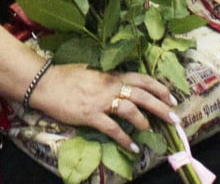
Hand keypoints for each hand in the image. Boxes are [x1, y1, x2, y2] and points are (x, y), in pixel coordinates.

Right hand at [32, 66, 179, 151]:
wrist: (45, 83)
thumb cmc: (65, 76)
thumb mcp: (91, 71)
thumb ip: (107, 78)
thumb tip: (120, 85)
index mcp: (111, 74)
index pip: (142, 79)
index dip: (159, 88)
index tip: (171, 97)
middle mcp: (110, 86)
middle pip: (142, 95)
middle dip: (161, 106)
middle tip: (174, 118)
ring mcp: (101, 100)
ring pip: (131, 110)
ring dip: (144, 121)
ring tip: (152, 130)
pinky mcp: (91, 115)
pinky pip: (113, 128)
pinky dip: (125, 139)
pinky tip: (133, 147)